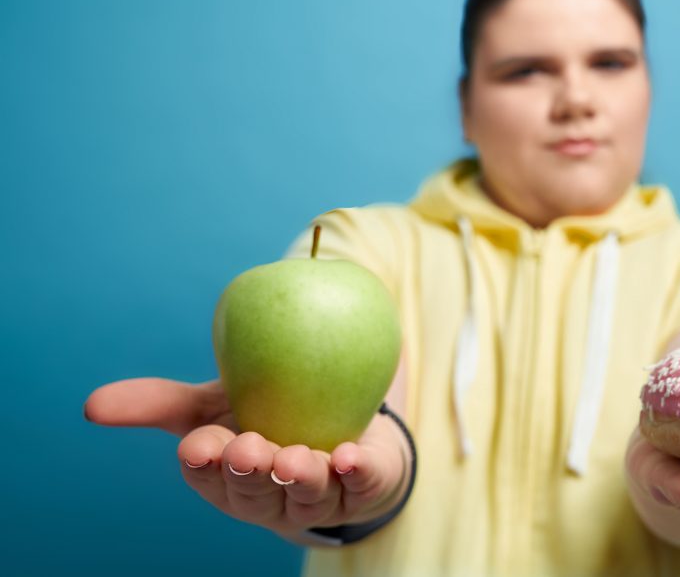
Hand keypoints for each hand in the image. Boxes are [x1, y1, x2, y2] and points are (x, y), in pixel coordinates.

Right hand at [85, 378, 408, 535]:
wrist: (346, 423)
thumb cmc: (267, 415)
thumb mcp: (213, 405)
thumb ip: (161, 405)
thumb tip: (91, 406)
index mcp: (229, 478)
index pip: (210, 476)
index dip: (205, 464)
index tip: (198, 447)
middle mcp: (272, 496)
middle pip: (256, 492)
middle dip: (249, 474)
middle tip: (246, 450)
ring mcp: (321, 496)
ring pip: (308, 494)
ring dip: (301, 478)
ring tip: (294, 458)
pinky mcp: (365, 484)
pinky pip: (363, 482)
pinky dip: (356, 472)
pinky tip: (349, 456)